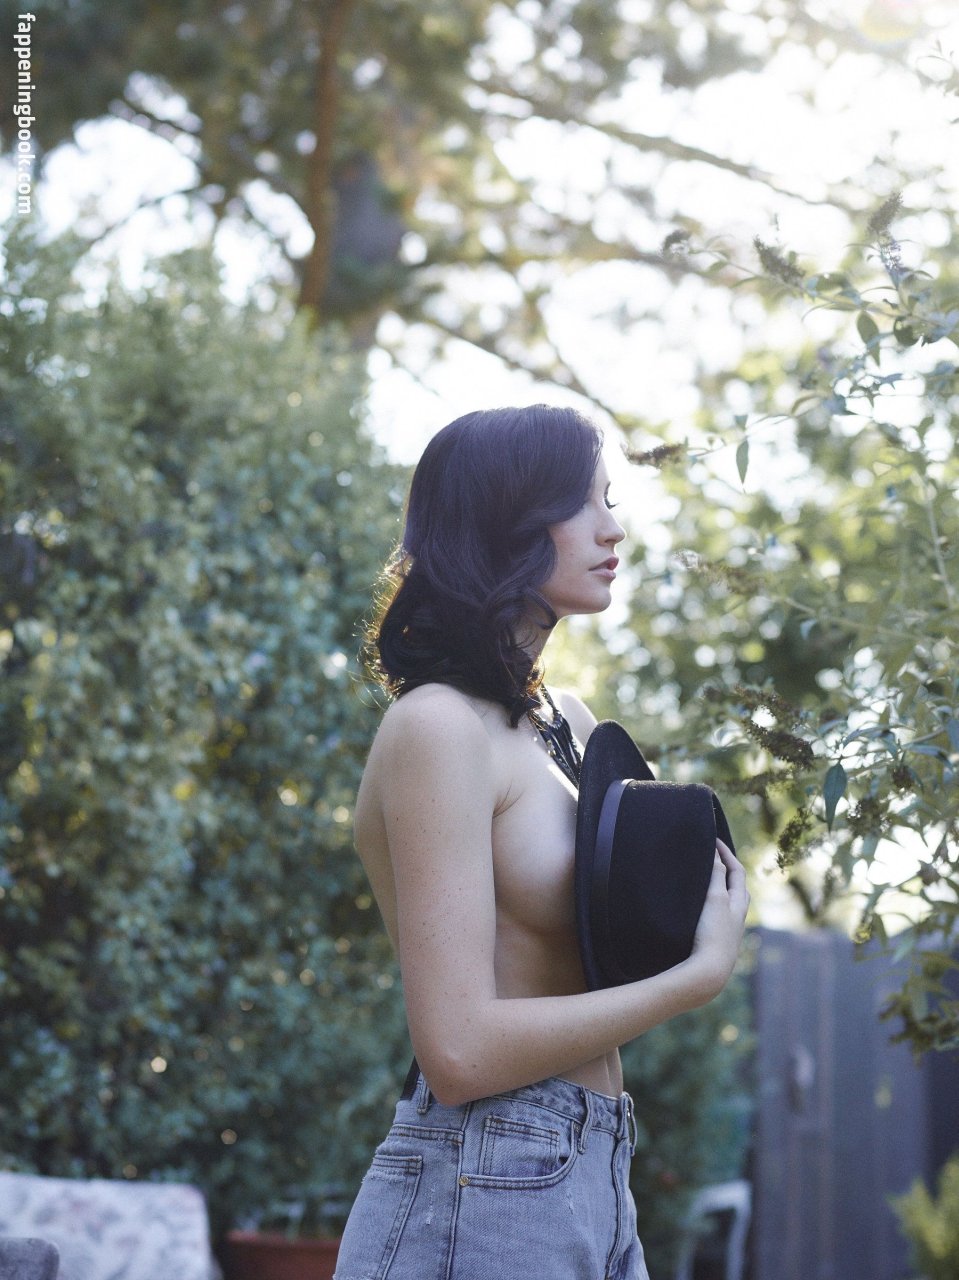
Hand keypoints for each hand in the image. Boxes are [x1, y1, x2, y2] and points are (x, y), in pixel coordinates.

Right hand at [689, 838, 749, 998]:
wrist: (708, 973)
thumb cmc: (713, 934)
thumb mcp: (715, 899)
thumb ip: (716, 875)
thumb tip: (716, 855)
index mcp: (739, 904)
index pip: (737, 872)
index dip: (726, 854)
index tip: (713, 840)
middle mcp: (737, 918)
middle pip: (737, 888)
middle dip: (728, 871)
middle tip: (713, 858)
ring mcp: (728, 932)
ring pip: (728, 905)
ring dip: (720, 890)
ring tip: (706, 882)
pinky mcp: (717, 944)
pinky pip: (718, 918)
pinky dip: (711, 907)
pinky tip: (699, 912)